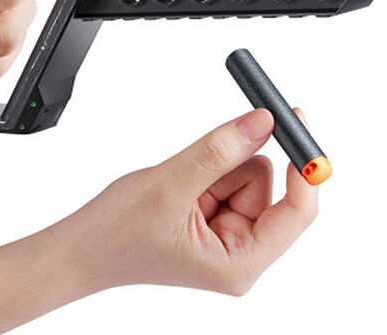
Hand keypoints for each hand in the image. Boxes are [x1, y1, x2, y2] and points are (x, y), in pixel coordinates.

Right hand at [68, 108, 317, 295]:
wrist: (83, 247)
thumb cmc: (116, 234)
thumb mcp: (170, 186)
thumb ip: (218, 152)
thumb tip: (263, 122)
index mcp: (240, 264)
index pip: (296, 213)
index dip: (302, 166)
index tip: (295, 121)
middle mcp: (242, 254)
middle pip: (270, 188)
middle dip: (234, 167)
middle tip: (201, 162)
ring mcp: (230, 237)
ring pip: (249, 175)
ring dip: (217, 167)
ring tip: (179, 186)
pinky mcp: (218, 220)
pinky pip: (230, 176)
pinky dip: (208, 169)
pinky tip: (180, 187)